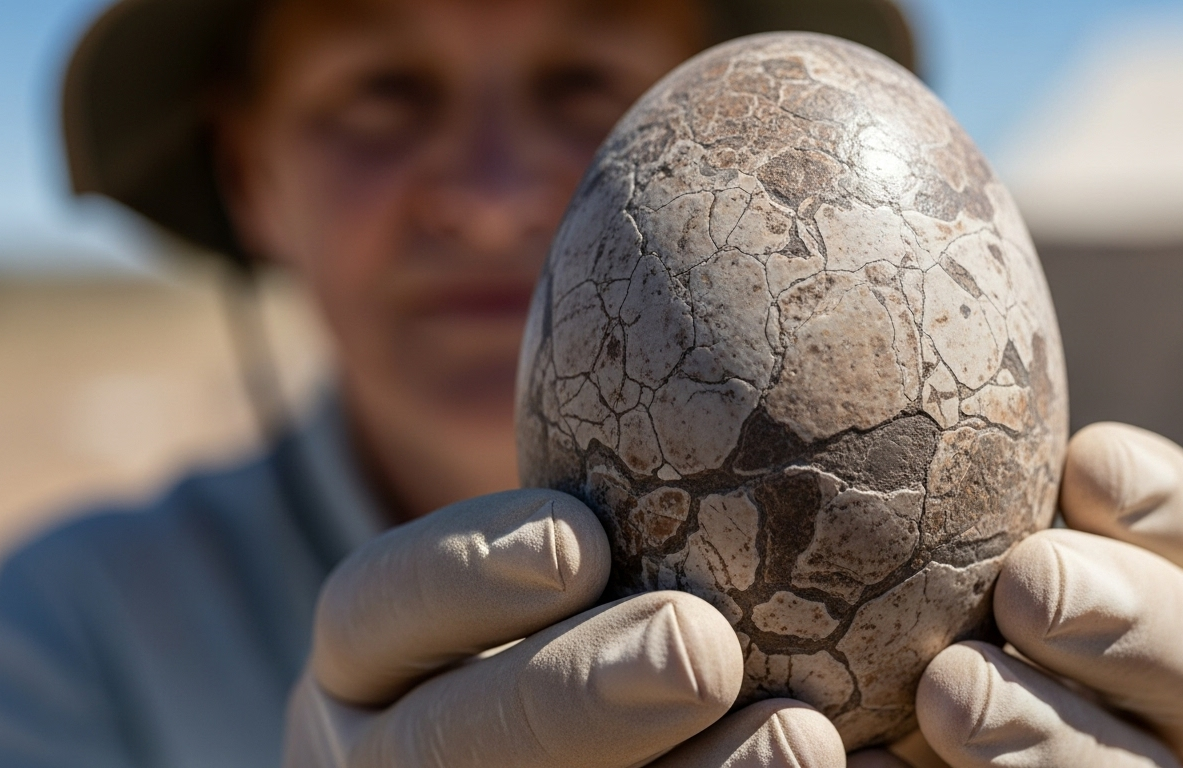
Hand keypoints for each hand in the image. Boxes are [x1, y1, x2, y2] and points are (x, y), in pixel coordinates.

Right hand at [283, 489, 845, 766]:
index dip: (457, 575)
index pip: (374, 612)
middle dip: (563, 702)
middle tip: (700, 648)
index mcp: (376, 664)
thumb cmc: (628, 590)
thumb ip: (623, 442)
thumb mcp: (587, 522)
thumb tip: (680, 227)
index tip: (581, 537)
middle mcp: (391, 757)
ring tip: (807, 744)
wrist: (634, 728)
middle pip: (438, 750)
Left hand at [875, 423, 1182, 767]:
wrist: (870, 726)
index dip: (1166, 503)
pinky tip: (866, 764)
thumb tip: (902, 383)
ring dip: (1046, 734)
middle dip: (1132, 618)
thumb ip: (942, 492)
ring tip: (944, 693)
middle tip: (1028, 585)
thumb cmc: (878, 597)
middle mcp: (1168, 705)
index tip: (1085, 464)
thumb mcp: (920, 539)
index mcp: (1156, 605)